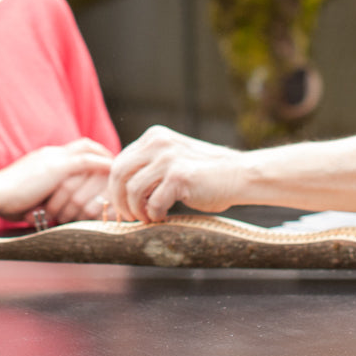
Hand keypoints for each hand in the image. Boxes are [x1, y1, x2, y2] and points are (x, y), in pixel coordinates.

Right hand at [0, 138, 113, 219]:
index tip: (98, 165)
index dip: (87, 155)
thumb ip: (40, 198)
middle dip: (101, 151)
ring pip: (88, 149)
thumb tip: (45, 213)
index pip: (71, 150)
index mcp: (43, 158)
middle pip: (83, 144)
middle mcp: (51, 153)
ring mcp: (54, 157)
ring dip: (105, 156)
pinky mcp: (58, 166)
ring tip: (119, 167)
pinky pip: (88, 161)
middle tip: (115, 163)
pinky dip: (102, 163)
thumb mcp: (27, 196)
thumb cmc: (4, 201)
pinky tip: (113, 170)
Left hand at [106, 125, 244, 222]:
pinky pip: (153, 203)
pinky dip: (154, 215)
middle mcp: (158, 142)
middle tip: (128, 217)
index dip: (116, 187)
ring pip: (132, 190)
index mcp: (154, 136)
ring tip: (147, 218)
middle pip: (119, 173)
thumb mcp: (172, 160)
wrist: (239, 176)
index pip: (119, 161)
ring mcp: (168, 158)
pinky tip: (163, 218)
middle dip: (119, 200)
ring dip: (136, 211)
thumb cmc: (205, 175)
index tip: (123, 205)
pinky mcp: (179, 176)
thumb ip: (149, 167)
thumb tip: (119, 191)